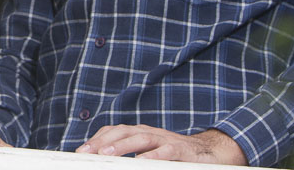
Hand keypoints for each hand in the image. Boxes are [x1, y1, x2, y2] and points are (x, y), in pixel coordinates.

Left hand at [77, 125, 245, 163]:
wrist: (212, 153)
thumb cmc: (177, 155)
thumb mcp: (152, 153)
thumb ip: (133, 155)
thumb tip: (108, 161)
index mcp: (142, 134)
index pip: (115, 131)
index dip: (98, 139)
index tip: (81, 150)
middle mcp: (152, 133)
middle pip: (124, 131)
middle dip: (104, 141)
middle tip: (87, 152)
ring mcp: (167, 140)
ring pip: (142, 138)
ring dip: (123, 145)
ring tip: (107, 154)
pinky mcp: (182, 151)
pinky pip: (167, 152)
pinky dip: (154, 156)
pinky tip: (143, 162)